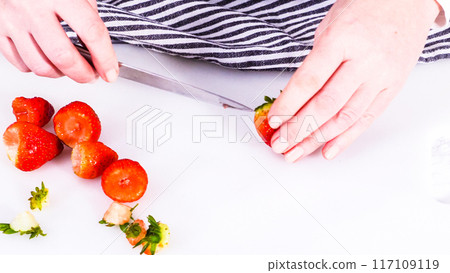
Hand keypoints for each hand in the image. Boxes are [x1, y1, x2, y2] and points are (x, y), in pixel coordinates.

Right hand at [0, 0, 117, 82]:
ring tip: (70, 68)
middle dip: (84, 75)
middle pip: (63, 57)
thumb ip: (88, 14)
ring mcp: (12, 21)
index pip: (91, 32)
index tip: (111, 72)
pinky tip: (47, 60)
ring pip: (41, 66)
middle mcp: (33, 8)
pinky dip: (38, 69)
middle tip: (93, 76)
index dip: (105, 58)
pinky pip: (21, 64)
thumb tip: (98, 50)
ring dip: (61, 74)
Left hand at [268, 0, 440, 161]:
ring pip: (345, 118)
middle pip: (326, 105)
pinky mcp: (392, 88)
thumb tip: (295, 99)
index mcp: (342, 40)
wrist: (406, 1)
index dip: (289, 105)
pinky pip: (367, 119)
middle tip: (280, 144)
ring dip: (317, 139)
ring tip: (296, 152)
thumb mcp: (329, 27)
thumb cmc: (364, 8)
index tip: (274, 120)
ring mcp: (381, 77)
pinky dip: (345, 138)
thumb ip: (314, 62)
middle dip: (299, 129)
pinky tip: (327, 150)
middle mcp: (365, 61)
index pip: (309, 81)